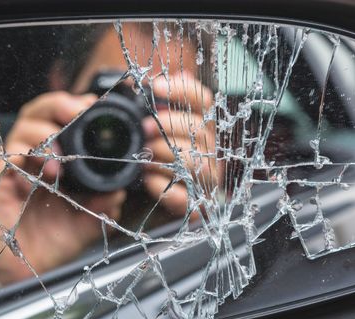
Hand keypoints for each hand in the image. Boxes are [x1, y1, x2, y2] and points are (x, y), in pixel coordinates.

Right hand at [0, 92, 125, 284]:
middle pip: (36, 114)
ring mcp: (15, 171)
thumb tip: (119, 190)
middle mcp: (34, 159)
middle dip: (56, 106)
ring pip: (19, 133)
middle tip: (75, 114)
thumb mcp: (89, 220)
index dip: (73, 106)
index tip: (92, 105)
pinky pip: (6, 163)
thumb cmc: (57, 241)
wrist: (33, 271)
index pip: (59, 120)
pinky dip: (23, 163)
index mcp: (56, 159)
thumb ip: (104, 204)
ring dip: (41, 138)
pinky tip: (39, 177)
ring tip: (57, 159)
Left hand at [142, 72, 217, 216]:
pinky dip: (165, 187)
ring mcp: (207, 178)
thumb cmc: (152, 158)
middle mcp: (210, 149)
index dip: (182, 89)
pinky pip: (188, 197)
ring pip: (196, 160)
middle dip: (168, 125)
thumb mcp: (151, 130)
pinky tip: (149, 180)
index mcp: (200, 127)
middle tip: (145, 128)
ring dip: (165, 156)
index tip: (155, 86)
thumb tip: (166, 78)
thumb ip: (160, 106)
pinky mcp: (197, 205)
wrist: (150, 199)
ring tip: (144, 157)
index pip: (202, 100)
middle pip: (199, 128)